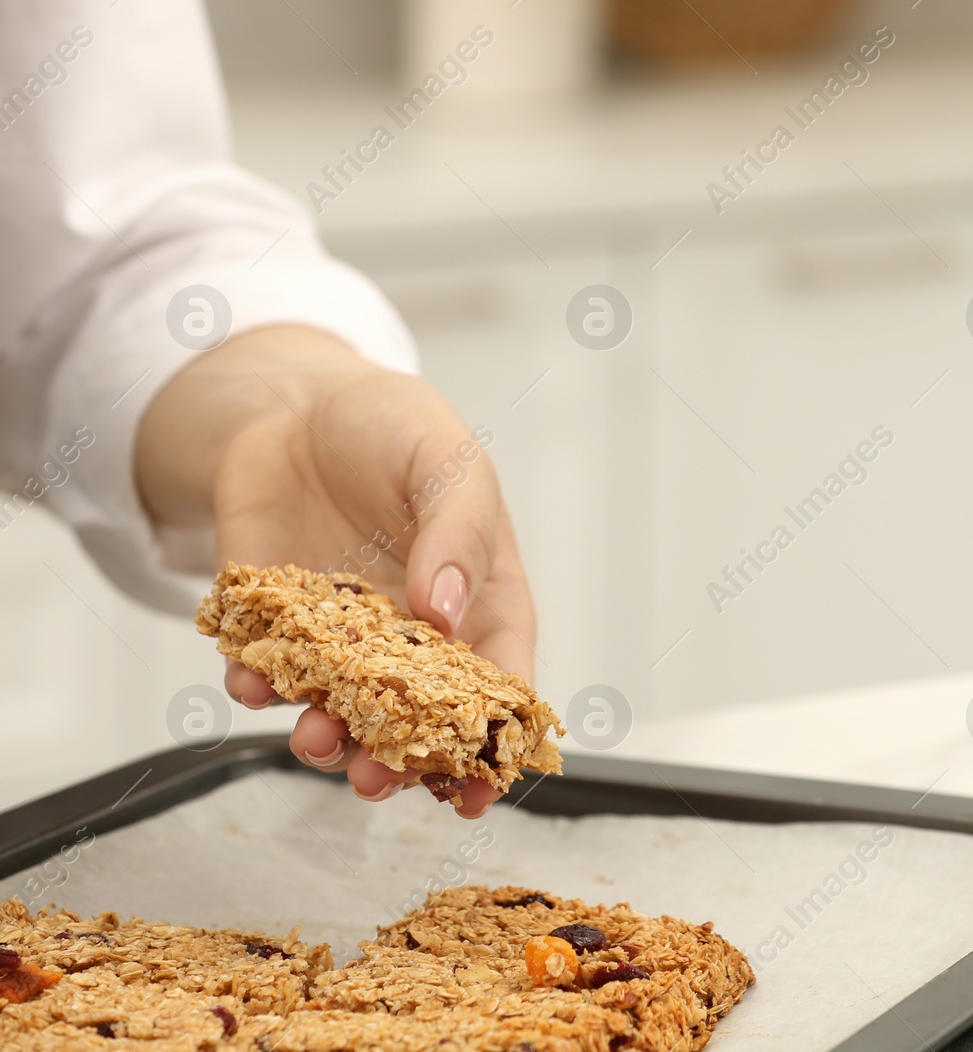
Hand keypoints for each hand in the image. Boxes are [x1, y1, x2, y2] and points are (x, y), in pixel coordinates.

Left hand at [138, 327, 536, 817]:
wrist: (295, 404)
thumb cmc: (395, 428)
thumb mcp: (446, 461)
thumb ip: (457, 532)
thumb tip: (446, 611)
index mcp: (477, 604)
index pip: (496, 688)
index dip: (489, 748)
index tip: (475, 793)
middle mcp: (414, 637)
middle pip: (415, 722)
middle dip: (396, 762)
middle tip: (374, 777)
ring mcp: (343, 638)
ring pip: (340, 713)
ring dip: (325, 739)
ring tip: (312, 736)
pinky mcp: (275, 626)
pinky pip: (264, 673)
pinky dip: (255, 686)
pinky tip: (251, 680)